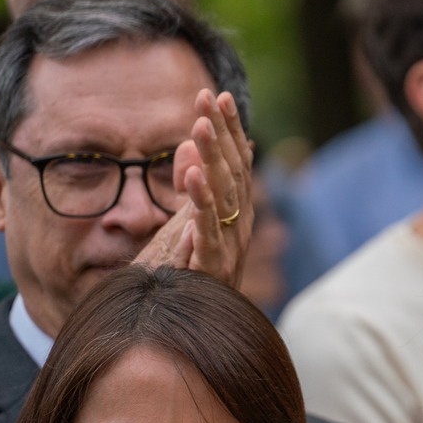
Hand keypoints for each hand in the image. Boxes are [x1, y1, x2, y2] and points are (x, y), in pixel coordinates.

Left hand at [132, 89, 255, 284]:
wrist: (185, 328)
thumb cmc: (185, 275)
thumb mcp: (183, 222)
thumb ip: (190, 187)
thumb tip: (186, 148)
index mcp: (234, 214)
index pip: (236, 162)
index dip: (228, 129)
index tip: (217, 94)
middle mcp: (239, 227)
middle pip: (234, 171)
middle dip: (221, 133)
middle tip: (206, 97)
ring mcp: (229, 248)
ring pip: (224, 196)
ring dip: (213, 158)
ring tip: (198, 126)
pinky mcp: (211, 269)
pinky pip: (206, 230)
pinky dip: (201, 202)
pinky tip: (193, 175)